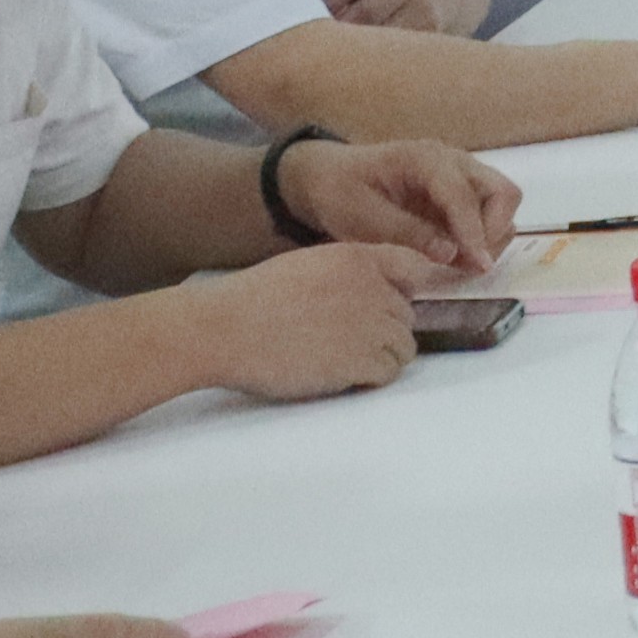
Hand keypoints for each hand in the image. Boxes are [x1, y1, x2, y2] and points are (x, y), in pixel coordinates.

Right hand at [183, 241, 450, 401]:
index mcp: (356, 258)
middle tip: (346, 343)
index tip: (399, 305)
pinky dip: (369, 378)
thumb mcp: (307, 267)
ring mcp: (370, 324)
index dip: (410, 288)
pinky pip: (388, 372)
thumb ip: (348, 276)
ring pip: (403, 347)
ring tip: (341, 361)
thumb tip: (381, 294)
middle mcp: (372, 287)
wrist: (223, 329)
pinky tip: (338, 375)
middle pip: (405, 315)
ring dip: (379, 357)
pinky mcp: (361, 359)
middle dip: (383, 331)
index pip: (413, 266)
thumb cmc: (251, 302)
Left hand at [274, 135, 518, 274]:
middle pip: (502, 191)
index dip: (474, 232)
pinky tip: (459, 255)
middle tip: (473, 263)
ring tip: (464, 262)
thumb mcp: (362, 218)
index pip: (463, 195)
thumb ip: (407, 233)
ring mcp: (460, 174)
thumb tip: (452, 253)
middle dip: (494, 230)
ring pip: (503, 201)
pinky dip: (483, 234)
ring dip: (492, 234)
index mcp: (424, 159)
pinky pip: (488, 210)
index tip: (479, 266)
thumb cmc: (339, 193)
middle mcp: (452, 161)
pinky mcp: (459, 191)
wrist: (326, 176)